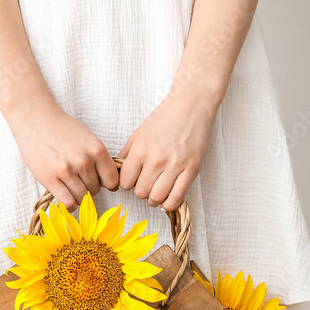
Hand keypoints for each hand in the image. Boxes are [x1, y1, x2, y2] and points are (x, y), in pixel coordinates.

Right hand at [6, 98, 119, 211]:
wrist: (35, 119)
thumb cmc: (61, 128)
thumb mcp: (87, 138)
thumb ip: (99, 158)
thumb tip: (111, 182)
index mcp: (97, 149)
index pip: (112, 180)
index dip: (106, 183)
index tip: (100, 182)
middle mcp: (84, 161)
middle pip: (95, 189)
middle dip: (89, 187)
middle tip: (78, 178)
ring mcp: (66, 170)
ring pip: (82, 197)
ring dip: (77, 195)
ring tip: (70, 184)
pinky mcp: (50, 178)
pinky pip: (68, 202)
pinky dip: (69, 203)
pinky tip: (65, 195)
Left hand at [116, 91, 218, 210]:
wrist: (191, 106)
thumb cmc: (165, 118)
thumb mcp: (139, 132)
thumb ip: (127, 152)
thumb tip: (117, 170)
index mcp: (140, 150)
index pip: (125, 182)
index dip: (128, 184)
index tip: (133, 181)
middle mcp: (156, 160)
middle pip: (140, 192)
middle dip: (141, 191)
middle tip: (146, 185)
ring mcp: (175, 165)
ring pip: (157, 197)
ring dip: (154, 199)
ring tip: (156, 193)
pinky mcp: (192, 169)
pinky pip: (177, 197)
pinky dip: (169, 203)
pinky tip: (167, 200)